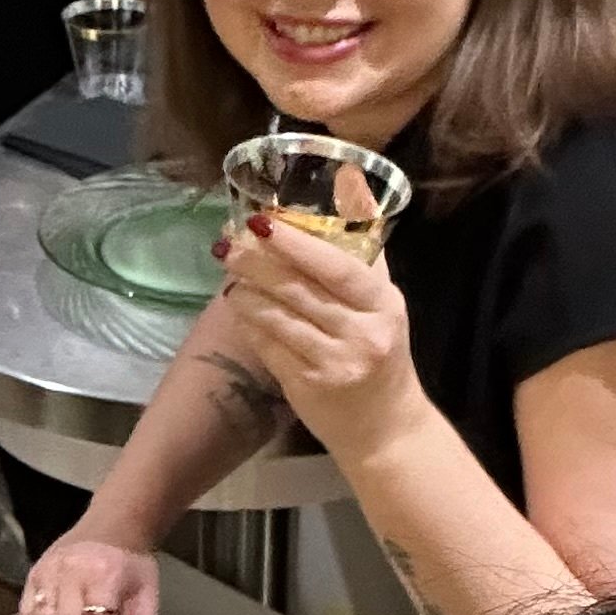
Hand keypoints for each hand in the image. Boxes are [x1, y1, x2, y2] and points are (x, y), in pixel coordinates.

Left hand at [215, 212, 425, 456]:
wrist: (387, 429)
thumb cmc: (381, 354)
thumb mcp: (383, 304)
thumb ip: (364, 254)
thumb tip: (349, 185)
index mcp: (382, 304)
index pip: (338, 267)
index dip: (298, 244)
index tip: (262, 222)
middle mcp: (362, 333)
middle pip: (300, 290)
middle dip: (258, 263)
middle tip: (228, 243)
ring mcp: (333, 363)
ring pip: (278, 318)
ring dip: (247, 292)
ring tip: (229, 273)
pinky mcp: (308, 388)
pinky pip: (269, 347)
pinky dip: (250, 324)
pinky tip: (238, 307)